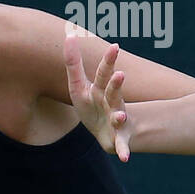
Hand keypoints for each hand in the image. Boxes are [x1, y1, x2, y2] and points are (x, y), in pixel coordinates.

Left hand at [64, 30, 132, 161]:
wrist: (108, 132)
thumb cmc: (92, 104)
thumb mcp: (80, 86)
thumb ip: (74, 63)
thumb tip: (69, 35)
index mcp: (100, 90)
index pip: (103, 74)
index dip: (108, 62)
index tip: (115, 46)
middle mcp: (111, 103)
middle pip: (112, 92)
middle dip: (115, 84)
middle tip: (119, 74)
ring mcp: (117, 120)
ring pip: (119, 116)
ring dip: (120, 116)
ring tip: (121, 115)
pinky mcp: (119, 139)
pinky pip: (122, 145)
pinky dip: (124, 151)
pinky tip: (125, 158)